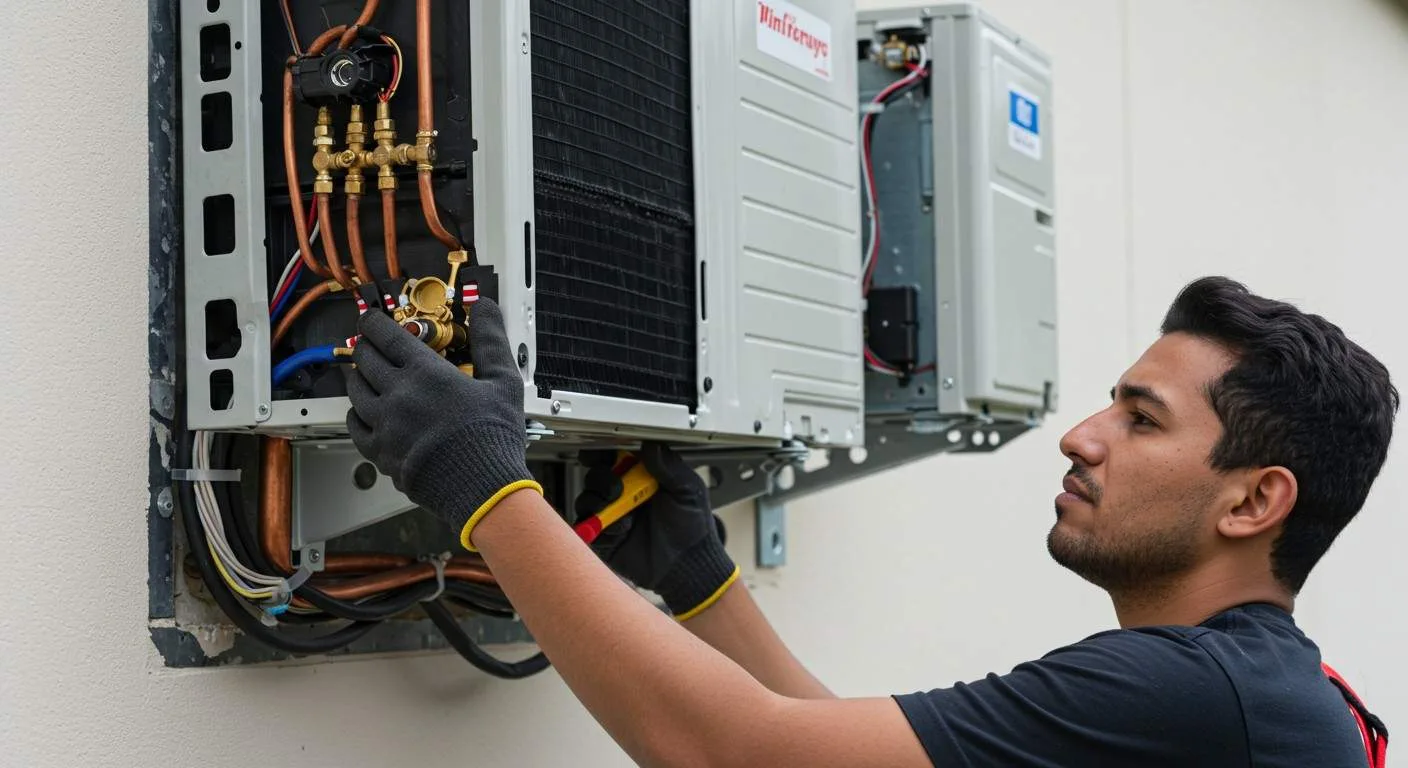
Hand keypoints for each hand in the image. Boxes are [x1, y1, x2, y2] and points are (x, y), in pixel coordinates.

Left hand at [343, 297, 541, 549]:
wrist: (482, 488)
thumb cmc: (493, 437)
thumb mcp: (503, 381)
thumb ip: (491, 340)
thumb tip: (486, 308)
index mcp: (425, 372)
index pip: (387, 336)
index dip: (374, 323)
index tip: (370, 319)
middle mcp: (398, 395)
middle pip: (365, 360)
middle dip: (364, 347)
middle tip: (367, 344)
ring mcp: (385, 425)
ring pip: (355, 392)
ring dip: (356, 377)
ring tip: (362, 373)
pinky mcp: (381, 452)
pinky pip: (355, 427)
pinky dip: (355, 414)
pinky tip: (361, 412)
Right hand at [576, 442, 737, 619]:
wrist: (689, 564)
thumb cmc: (692, 527)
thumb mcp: (687, 490)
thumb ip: (669, 466)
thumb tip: (652, 445)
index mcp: (642, 479)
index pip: (616, 459)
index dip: (604, 454)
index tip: (599, 453)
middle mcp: (624, 496)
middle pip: (595, 476)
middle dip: (601, 478)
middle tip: (616, 487)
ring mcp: (614, 517)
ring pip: (587, 500)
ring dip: (598, 500)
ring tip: (622, 509)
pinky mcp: (607, 540)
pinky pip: (589, 528)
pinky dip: (601, 525)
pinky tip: (623, 528)